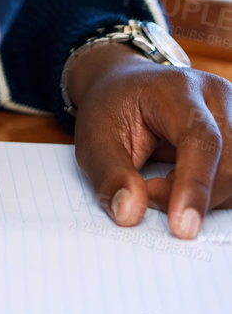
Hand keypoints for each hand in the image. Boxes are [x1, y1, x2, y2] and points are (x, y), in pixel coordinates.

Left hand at [68, 43, 231, 237]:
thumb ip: (109, 174)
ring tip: (161, 181)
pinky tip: (182, 182)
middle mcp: (215, 96)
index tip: (182, 227)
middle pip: (227, 165)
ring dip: (202, 196)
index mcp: (176, 89)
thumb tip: (130, 214)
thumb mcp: (94, 137)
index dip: (194, 186)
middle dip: (189, 195)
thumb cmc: (112, 108)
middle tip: (147, 192)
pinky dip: (210, 192)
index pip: (201, 139)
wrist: (125, 86)